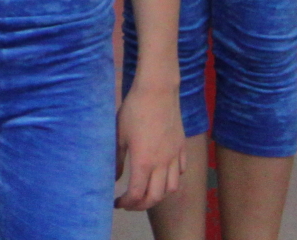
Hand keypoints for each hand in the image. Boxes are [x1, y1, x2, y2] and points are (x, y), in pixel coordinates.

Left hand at [116, 78, 185, 209]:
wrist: (157, 91)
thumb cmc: (134, 110)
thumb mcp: (119, 135)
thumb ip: (116, 159)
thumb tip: (114, 178)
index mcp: (144, 162)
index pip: (138, 194)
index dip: (127, 203)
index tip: (117, 203)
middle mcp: (163, 163)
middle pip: (156, 196)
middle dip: (142, 205)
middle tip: (130, 204)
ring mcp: (175, 156)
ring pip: (172, 187)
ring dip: (159, 195)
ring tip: (146, 192)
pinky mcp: (182, 147)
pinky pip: (181, 171)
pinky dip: (172, 179)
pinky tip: (162, 174)